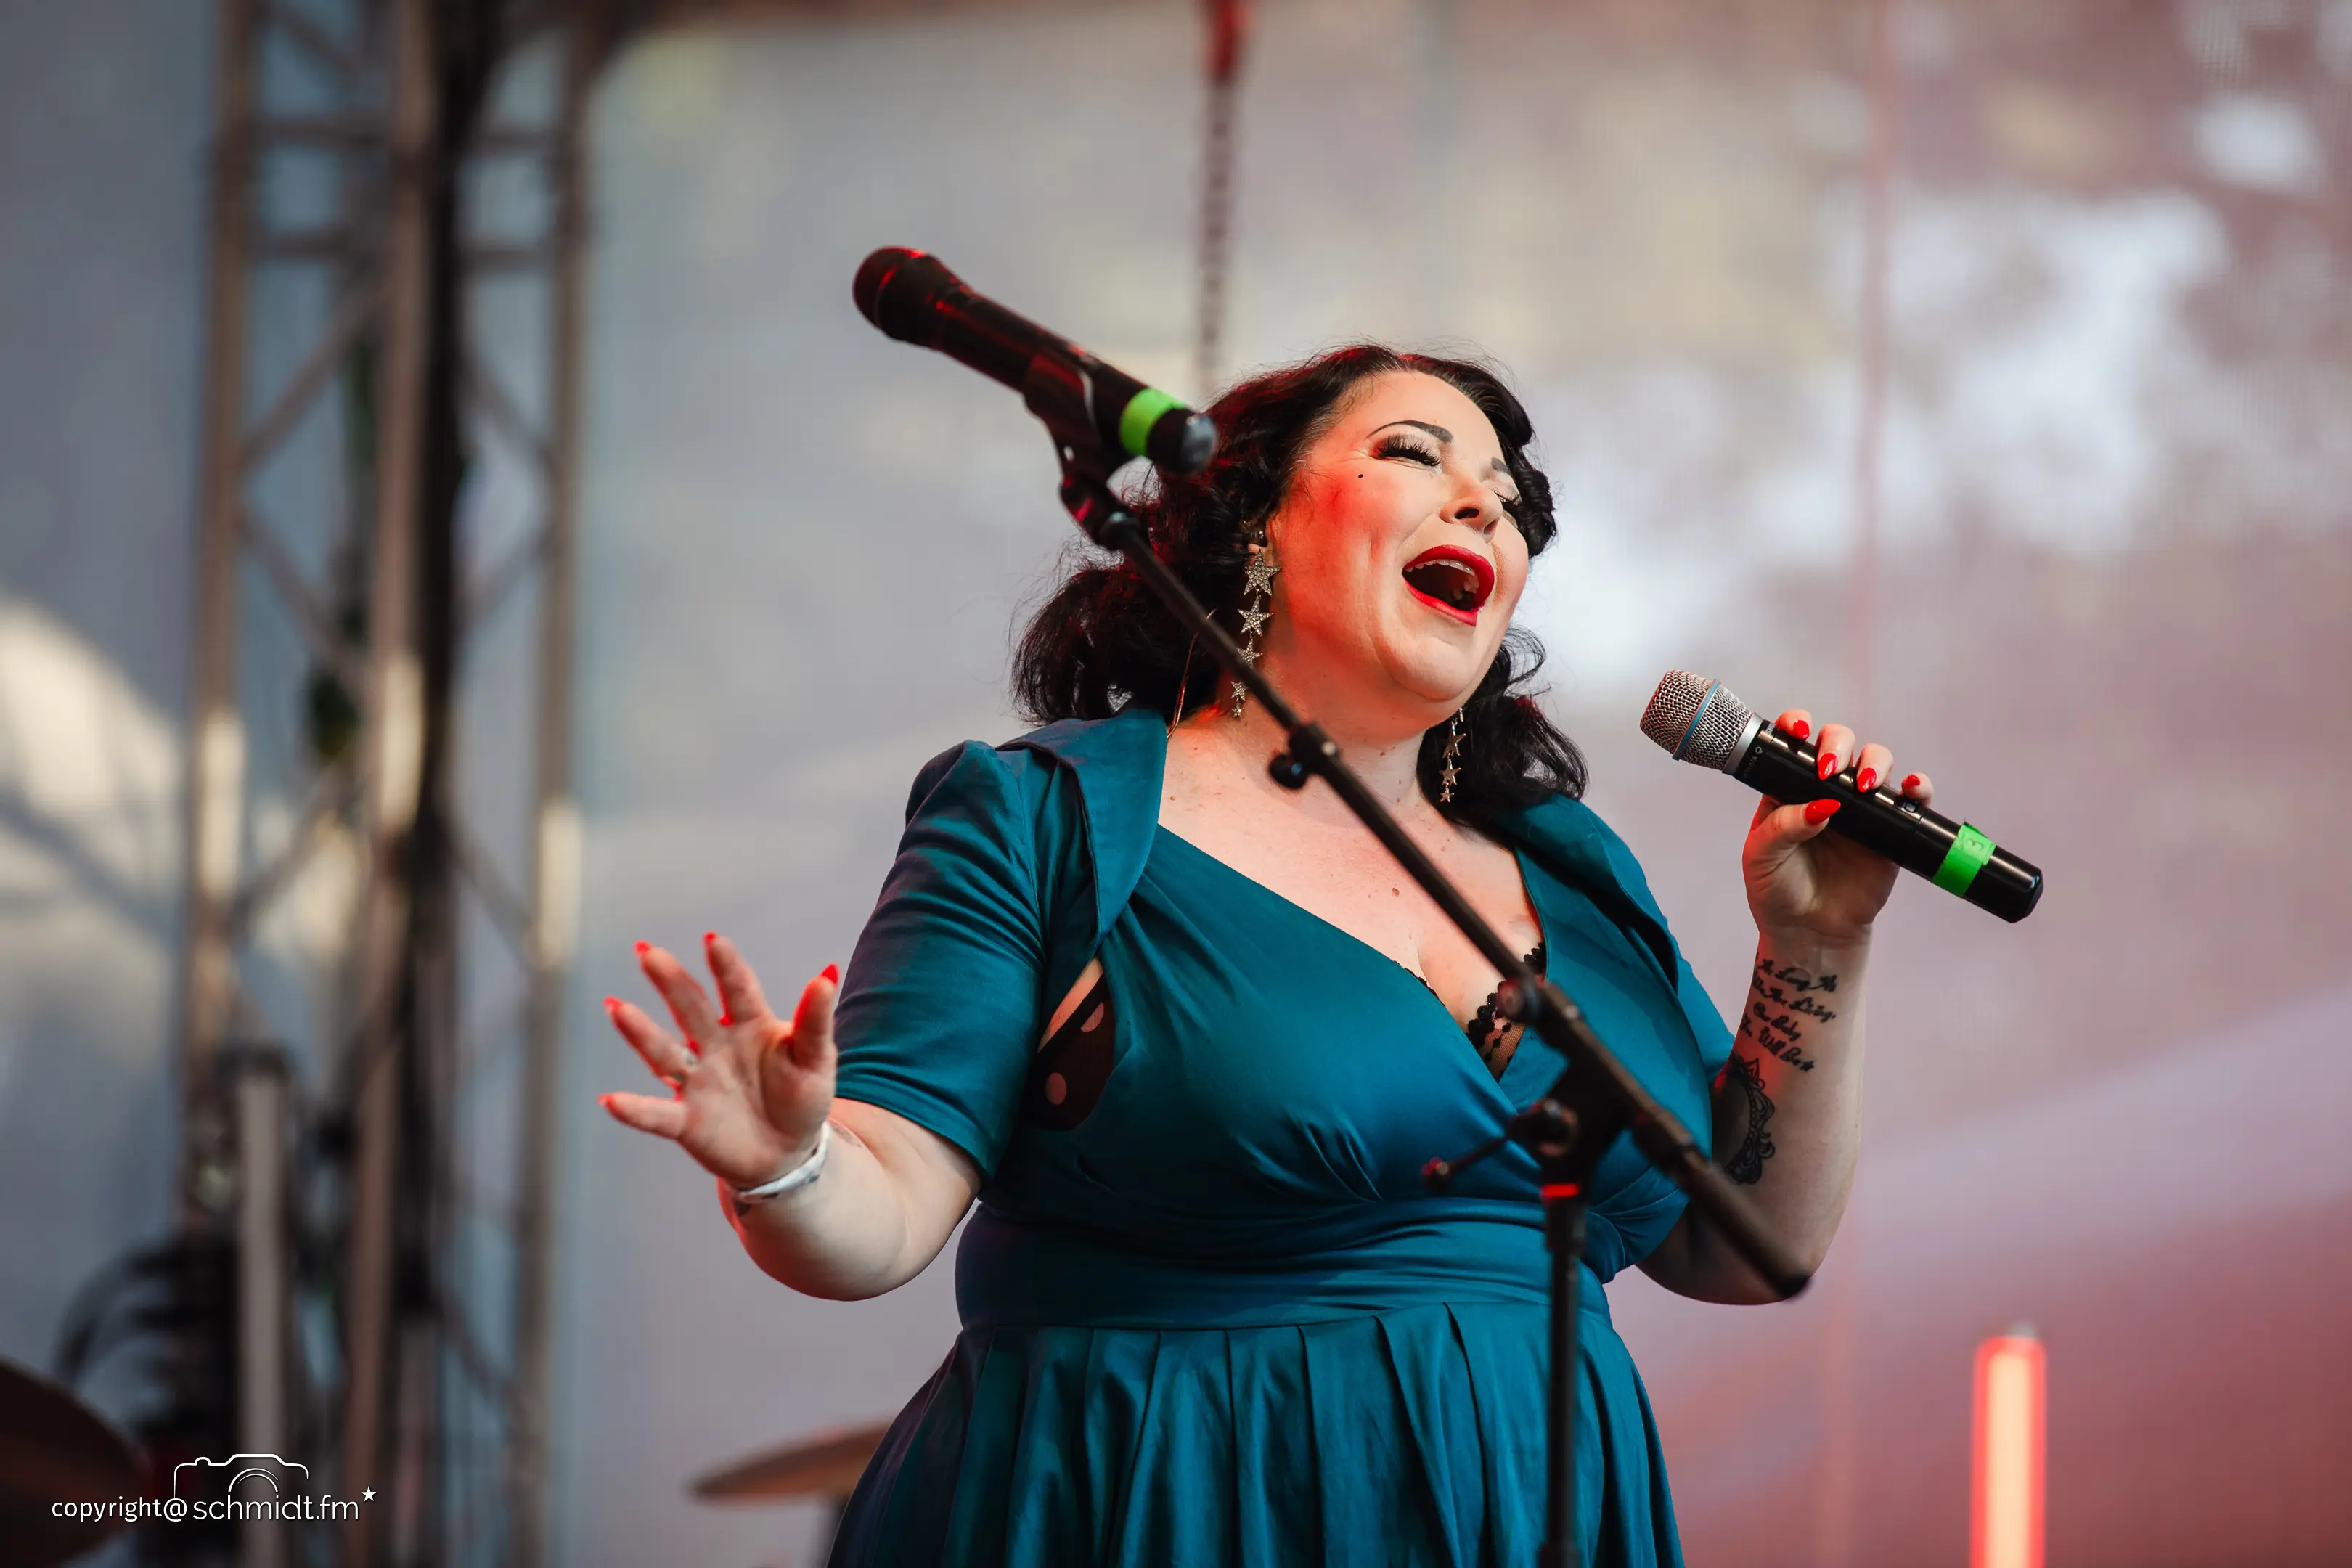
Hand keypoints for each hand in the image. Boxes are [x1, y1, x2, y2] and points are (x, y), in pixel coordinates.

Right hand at [598, 933, 838, 1190]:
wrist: (788, 1154)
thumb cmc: (802, 1098)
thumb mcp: (817, 1060)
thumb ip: (816, 1022)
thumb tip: (827, 974)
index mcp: (751, 1025)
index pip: (738, 989)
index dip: (726, 966)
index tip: (713, 940)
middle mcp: (716, 1047)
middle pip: (691, 1009)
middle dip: (671, 981)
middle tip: (647, 951)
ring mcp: (698, 1082)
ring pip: (665, 1053)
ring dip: (640, 1032)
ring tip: (617, 1008)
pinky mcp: (687, 1121)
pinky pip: (657, 1114)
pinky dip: (634, 1109)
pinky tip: (610, 1100)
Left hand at [1741, 709, 1934, 946]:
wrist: (1810, 931)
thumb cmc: (1777, 890)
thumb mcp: (1763, 857)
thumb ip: (1784, 827)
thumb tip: (1821, 805)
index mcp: (1787, 787)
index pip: (1793, 743)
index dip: (1797, 726)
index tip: (1799, 731)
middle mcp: (1825, 789)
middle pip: (1839, 742)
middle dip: (1838, 743)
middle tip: (1831, 770)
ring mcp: (1860, 806)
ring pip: (1877, 762)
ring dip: (1876, 762)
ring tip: (1867, 786)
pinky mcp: (1889, 828)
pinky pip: (1910, 799)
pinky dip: (1918, 787)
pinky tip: (1913, 789)